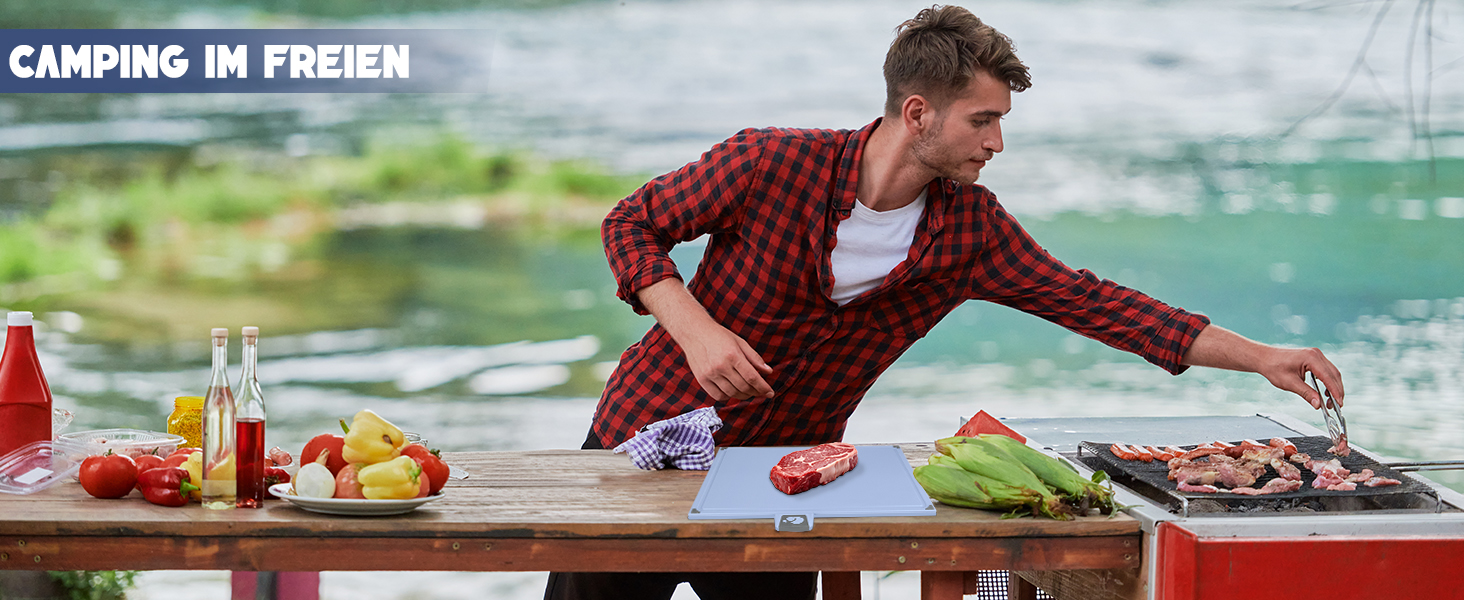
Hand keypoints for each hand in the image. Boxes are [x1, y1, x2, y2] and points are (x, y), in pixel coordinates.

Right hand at [635, 278, 774, 401]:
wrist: (694, 332)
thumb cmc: (719, 336)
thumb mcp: (740, 342)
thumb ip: (755, 358)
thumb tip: (769, 372)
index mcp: (733, 355)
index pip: (752, 377)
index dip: (763, 388)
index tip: (770, 393)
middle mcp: (721, 366)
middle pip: (743, 387)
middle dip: (755, 392)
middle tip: (760, 392)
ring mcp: (710, 374)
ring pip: (732, 393)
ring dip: (743, 395)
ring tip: (748, 392)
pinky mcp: (702, 379)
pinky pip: (718, 395)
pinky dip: (728, 396)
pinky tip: (732, 391)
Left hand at [1182, 325, 1344, 410]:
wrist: (1257, 356)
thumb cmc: (1270, 368)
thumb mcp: (1287, 383)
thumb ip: (1305, 393)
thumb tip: (1319, 405)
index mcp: (1311, 357)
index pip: (1330, 377)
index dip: (1337, 393)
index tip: (1340, 407)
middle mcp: (1315, 353)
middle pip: (1334, 375)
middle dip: (1339, 392)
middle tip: (1340, 410)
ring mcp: (1314, 354)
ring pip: (1331, 373)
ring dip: (1334, 388)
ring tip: (1335, 406)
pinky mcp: (1311, 358)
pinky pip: (1325, 373)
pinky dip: (1329, 384)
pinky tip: (1328, 398)